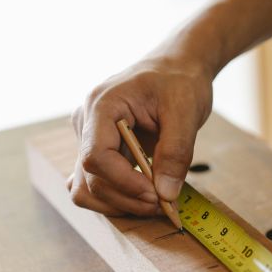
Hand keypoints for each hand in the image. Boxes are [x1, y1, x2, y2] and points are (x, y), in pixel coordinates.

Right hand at [67, 44, 213, 216]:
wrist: (175, 68)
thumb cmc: (179, 80)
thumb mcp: (185, 111)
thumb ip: (176, 152)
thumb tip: (166, 195)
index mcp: (102, 105)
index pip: (96, 156)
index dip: (124, 182)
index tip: (156, 194)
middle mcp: (87, 123)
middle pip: (90, 178)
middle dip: (126, 198)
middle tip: (164, 203)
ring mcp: (89, 137)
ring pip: (86, 188)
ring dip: (119, 203)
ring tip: (154, 201)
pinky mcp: (99, 148)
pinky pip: (95, 183)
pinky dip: (116, 197)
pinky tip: (140, 195)